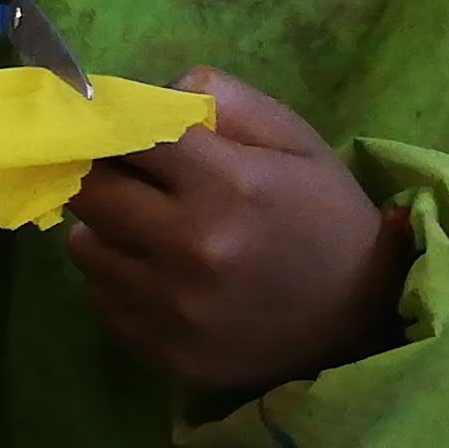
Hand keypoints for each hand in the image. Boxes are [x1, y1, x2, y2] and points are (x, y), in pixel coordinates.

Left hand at [65, 72, 414, 401]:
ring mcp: (173, 308)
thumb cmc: (323, 215)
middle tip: (131, 180)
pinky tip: (164, 279)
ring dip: (108, 231)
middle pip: (88, 189)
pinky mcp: (163, 352)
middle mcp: (192, 247)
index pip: (126, 131)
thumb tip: (143, 95)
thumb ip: (219, 99)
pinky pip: (100, 300)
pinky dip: (120, 283)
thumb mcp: (293, 137)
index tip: (121, 128)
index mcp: (228, 184)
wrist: (364, 322)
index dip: (118, 124)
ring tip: (152, 232)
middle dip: (103, 174)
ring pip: (84, 247)